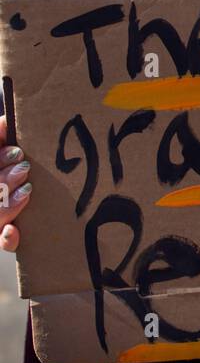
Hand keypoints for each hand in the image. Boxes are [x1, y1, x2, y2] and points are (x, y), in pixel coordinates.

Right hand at [0, 114, 30, 251]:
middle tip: (25, 168)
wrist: (34, 192)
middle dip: (5, 180)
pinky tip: (14, 230)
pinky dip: (7, 237)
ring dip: (8, 203)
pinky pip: (2, 240)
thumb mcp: (5, 149)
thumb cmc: (13, 164)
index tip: (18, 152)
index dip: (0, 160)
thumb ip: (2, 135)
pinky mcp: (6, 235)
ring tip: (27, 189)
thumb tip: (6, 121)